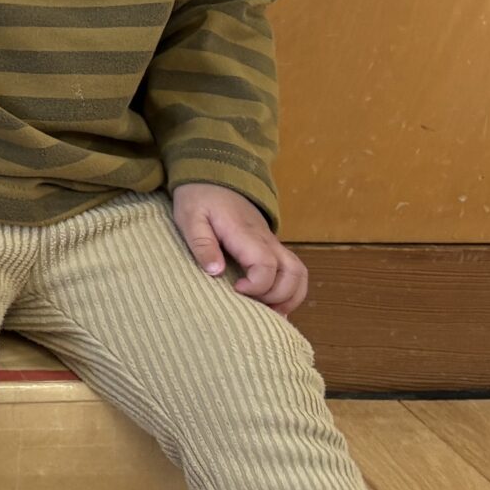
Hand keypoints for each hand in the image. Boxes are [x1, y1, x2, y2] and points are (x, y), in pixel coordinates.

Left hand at [171, 182, 307, 315]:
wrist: (214, 175)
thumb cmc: (200, 198)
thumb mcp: (190, 218)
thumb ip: (202, 244)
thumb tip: (216, 272)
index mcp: (246, 235)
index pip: (267, 266)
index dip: (257, 286)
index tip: (235, 290)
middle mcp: (266, 241)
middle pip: (293, 274)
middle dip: (278, 298)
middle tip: (253, 307)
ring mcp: (272, 244)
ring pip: (299, 274)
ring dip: (289, 297)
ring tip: (268, 313)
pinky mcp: (271, 248)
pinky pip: (292, 271)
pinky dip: (289, 290)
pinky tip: (272, 304)